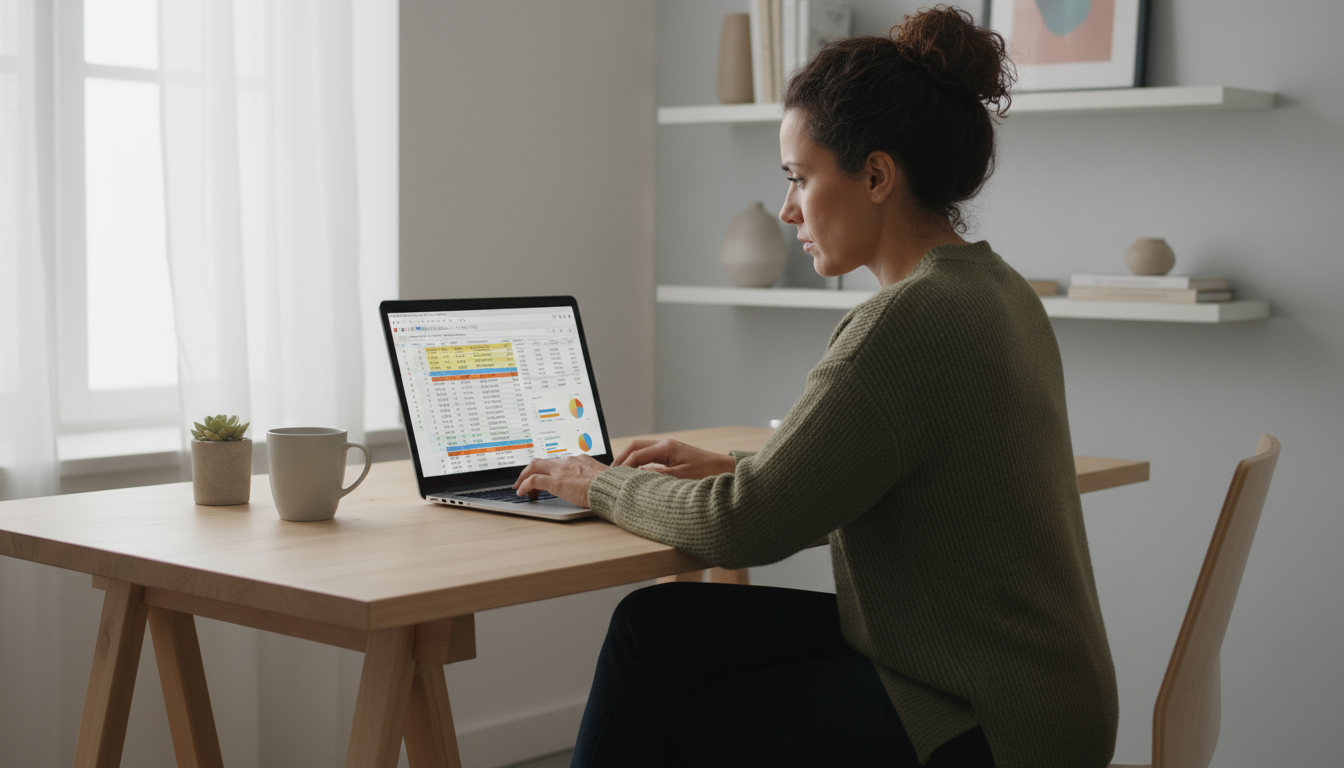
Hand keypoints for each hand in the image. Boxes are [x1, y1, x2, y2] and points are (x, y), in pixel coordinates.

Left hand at [513, 455, 607, 506]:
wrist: (612, 488)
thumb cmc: (612, 487)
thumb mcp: (603, 479)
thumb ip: (594, 480)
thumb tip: (596, 488)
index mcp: (580, 460)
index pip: (558, 462)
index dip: (548, 470)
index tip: (545, 477)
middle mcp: (568, 461)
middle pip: (542, 461)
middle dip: (530, 471)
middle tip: (524, 480)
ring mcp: (561, 470)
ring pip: (534, 467)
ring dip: (524, 478)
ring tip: (520, 488)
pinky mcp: (556, 481)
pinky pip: (533, 481)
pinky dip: (524, 486)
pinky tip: (522, 493)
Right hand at [613, 439, 735, 479]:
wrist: (725, 469)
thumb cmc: (707, 473)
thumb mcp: (680, 478)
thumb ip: (657, 476)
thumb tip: (636, 475)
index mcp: (666, 448)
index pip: (636, 455)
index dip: (623, 466)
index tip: (613, 477)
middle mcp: (666, 444)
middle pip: (635, 446)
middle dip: (621, 458)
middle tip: (610, 472)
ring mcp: (669, 447)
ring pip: (641, 448)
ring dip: (629, 458)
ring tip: (619, 472)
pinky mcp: (673, 453)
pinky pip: (650, 453)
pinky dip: (638, 460)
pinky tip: (635, 471)